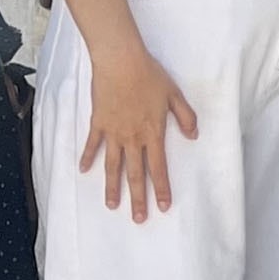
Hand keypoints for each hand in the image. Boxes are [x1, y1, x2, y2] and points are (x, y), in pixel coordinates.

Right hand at [75, 47, 198, 221]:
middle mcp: (132, 138)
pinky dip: (88, 158)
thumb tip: (194, 136)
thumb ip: (185, 116)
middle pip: (135, 174)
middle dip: (137, 198)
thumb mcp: (174, 94)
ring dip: (112, 187)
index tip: (162, 207)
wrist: (120, 61)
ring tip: (112, 205)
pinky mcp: (99, 123)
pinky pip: (92, 144)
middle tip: (138, 218)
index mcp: (153, 133)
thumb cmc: (149, 75)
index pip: (158, 168)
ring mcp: (113, 132)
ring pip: (113, 166)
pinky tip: (84, 171)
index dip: (161, 188)